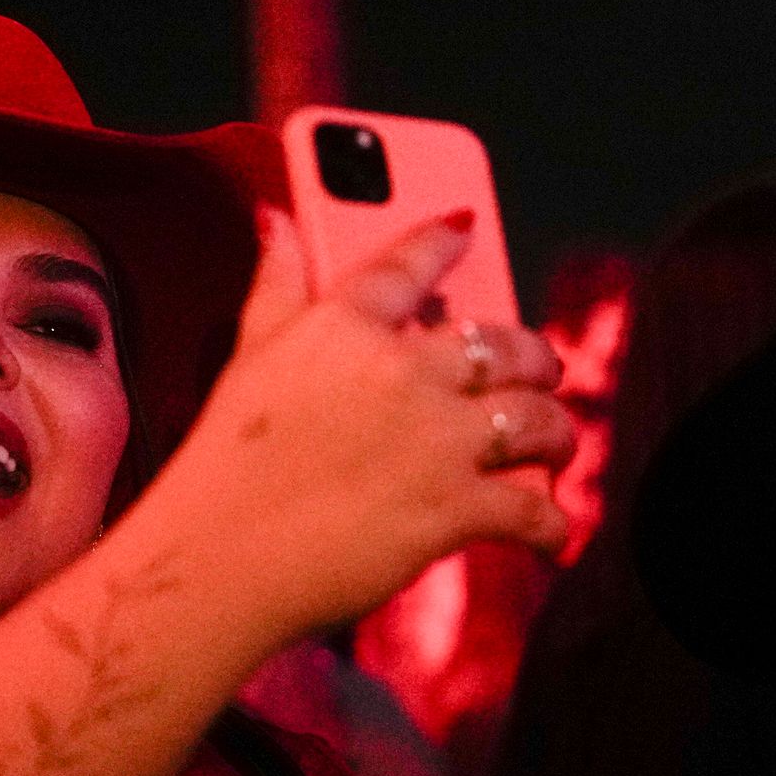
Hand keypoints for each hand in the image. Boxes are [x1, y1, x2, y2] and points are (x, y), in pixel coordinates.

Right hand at [165, 208, 577, 640]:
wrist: (219, 557)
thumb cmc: (224, 460)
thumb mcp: (248, 354)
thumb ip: (275, 282)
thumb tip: (275, 219)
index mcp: (347, 326)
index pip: (411, 261)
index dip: (447, 237)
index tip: (469, 225)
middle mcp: (402, 371)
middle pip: (501, 343)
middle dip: (534, 355)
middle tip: (542, 368)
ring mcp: (435, 440)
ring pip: (534, 418)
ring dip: (557, 432)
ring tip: (556, 442)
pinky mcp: (453, 508)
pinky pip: (530, 507)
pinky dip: (550, 523)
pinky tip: (552, 533)